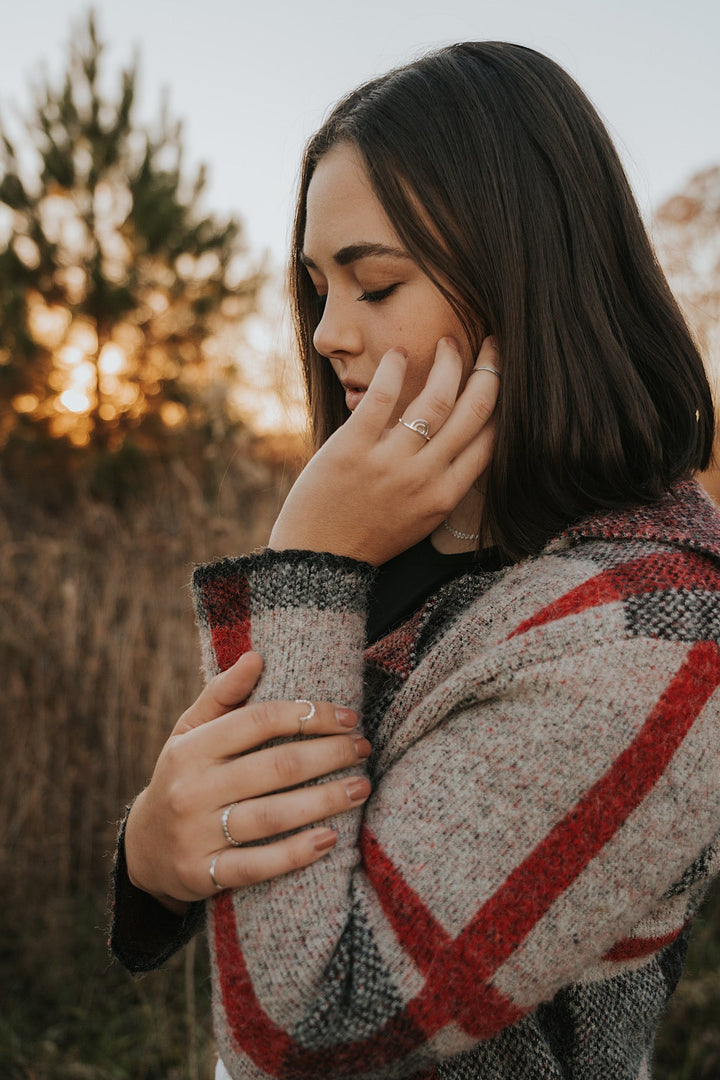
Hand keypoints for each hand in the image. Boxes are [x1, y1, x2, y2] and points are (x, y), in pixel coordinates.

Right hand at [124, 652, 370, 909]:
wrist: (144, 848)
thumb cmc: (182, 776)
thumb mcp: (188, 732)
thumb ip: (221, 695)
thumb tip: (256, 657)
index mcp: (192, 748)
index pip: (259, 721)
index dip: (309, 715)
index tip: (348, 717)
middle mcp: (193, 789)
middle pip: (276, 767)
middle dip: (329, 755)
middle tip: (363, 748)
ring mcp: (198, 834)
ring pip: (273, 816)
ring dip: (325, 801)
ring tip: (361, 787)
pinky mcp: (204, 873)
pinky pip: (258, 865)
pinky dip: (296, 853)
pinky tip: (330, 839)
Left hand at [268, 335, 499, 564]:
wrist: (319, 556)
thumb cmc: (369, 536)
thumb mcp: (420, 519)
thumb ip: (444, 483)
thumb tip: (466, 441)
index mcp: (445, 496)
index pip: (491, 439)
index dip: (503, 400)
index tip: (501, 375)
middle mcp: (424, 478)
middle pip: (473, 411)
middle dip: (490, 370)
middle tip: (492, 343)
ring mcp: (389, 462)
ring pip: (435, 400)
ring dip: (448, 362)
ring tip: (448, 342)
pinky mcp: (352, 448)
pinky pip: (381, 398)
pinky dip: (394, 369)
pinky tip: (400, 353)